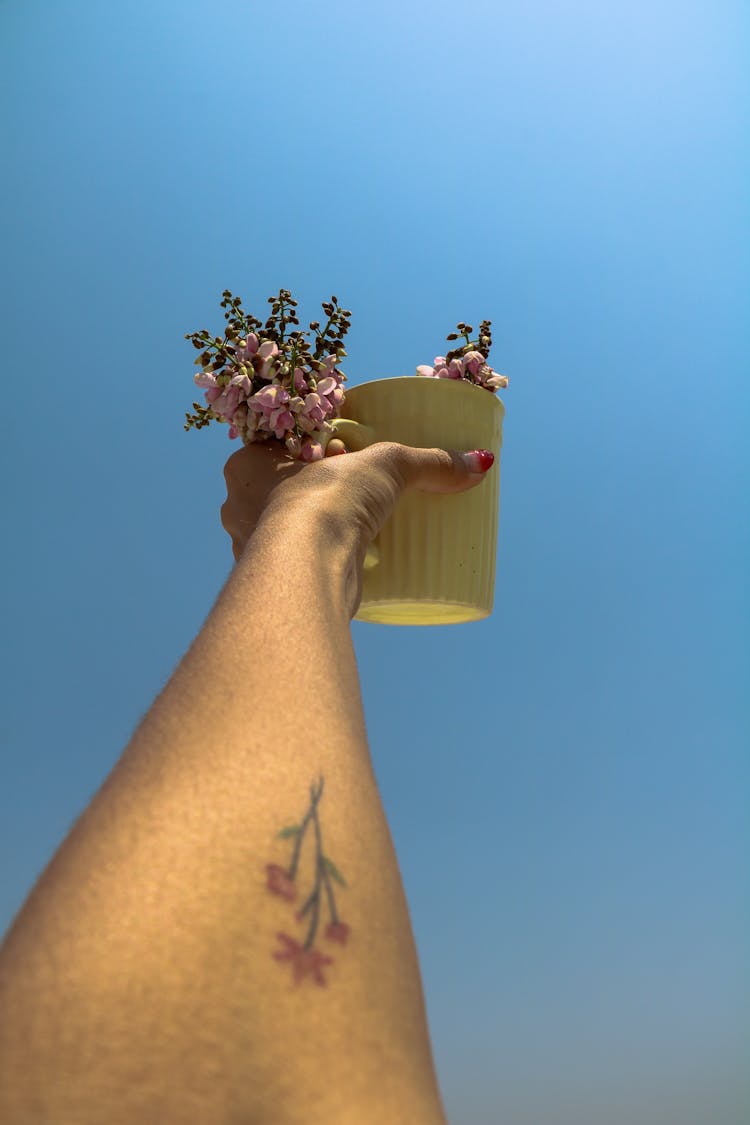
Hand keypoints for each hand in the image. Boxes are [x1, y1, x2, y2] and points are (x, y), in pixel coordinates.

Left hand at [221, 439, 493, 565]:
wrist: (305, 571)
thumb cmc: (325, 501)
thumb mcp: (387, 467)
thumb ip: (429, 463)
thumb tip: (478, 463)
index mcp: (247, 464)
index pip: (274, 448)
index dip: (306, 449)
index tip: (338, 453)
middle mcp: (236, 506)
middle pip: (275, 491)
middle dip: (307, 492)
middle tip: (350, 493)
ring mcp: (248, 549)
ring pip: (278, 532)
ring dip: (306, 531)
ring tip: (349, 531)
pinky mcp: (271, 586)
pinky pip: (291, 569)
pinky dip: (310, 565)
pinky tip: (337, 564)